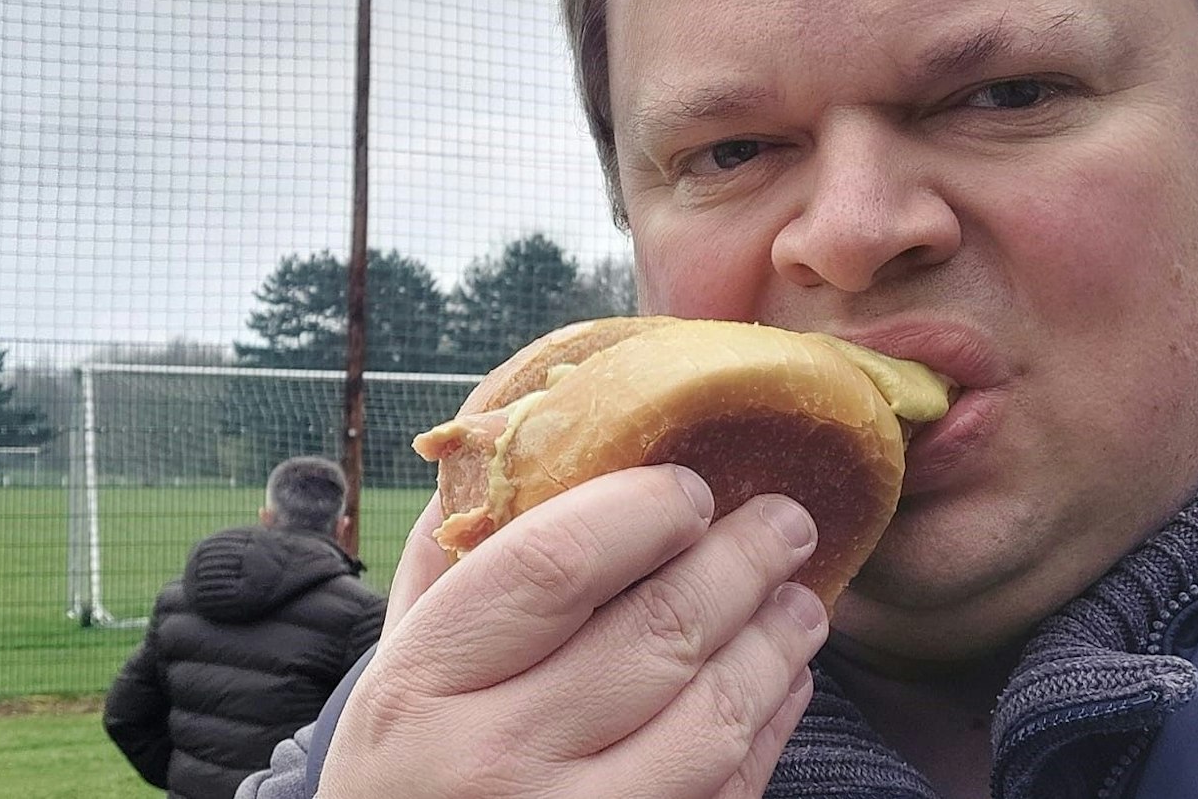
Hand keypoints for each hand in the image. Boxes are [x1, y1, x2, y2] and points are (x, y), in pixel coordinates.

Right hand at [320, 466, 825, 798]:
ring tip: (801, 602)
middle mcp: (495, 758)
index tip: (688, 487)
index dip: (644, 509)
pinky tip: (781, 683)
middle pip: (658, 632)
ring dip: (776, 644)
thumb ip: (453, 562)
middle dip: (744, 560)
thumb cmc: (403, 771)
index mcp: (424, 681)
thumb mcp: (397, 665)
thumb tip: (524, 434)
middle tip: (786, 520)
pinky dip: (771, 727)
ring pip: (714, 717)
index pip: (557, 562)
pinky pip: (729, 791)